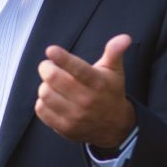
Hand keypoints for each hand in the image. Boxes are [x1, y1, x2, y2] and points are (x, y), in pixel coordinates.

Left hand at [36, 34, 134, 149]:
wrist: (115, 125)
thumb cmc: (110, 91)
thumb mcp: (114, 70)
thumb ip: (115, 51)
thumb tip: (125, 37)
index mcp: (98, 83)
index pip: (78, 69)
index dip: (63, 59)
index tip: (51, 50)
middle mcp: (87, 100)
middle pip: (54, 78)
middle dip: (46, 67)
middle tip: (48, 66)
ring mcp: (75, 116)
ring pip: (45, 93)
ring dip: (45, 85)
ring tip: (52, 84)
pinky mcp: (65, 128)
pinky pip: (41, 110)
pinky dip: (42, 102)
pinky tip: (52, 98)